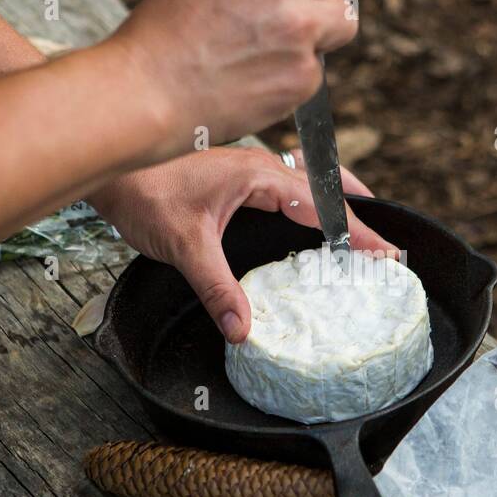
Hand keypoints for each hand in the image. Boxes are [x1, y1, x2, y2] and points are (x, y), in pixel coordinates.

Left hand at [87, 147, 396, 342]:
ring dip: (336, 203)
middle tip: (386, 241)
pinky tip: (307, 220)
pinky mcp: (233, 177)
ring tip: (361, 228)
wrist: (108, 167)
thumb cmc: (141, 193)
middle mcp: (260, 167)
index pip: (324, 204)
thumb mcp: (183, 246)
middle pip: (326, 187)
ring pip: (307, 183)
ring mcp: (247, 170)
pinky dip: (309, 202)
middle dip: (359, 212)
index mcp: (259, 175)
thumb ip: (216, 288)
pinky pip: (286, 186)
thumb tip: (242, 329)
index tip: (388, 253)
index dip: (359, 231)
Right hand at [106, 0, 356, 158]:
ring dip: (323, 30)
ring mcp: (299, 30)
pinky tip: (259, 76)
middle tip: (293, 8)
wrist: (148, 91)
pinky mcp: (304, 75)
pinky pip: (320, 67)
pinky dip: (297, 73)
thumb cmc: (166, 32)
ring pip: (345, 19)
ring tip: (279, 43)